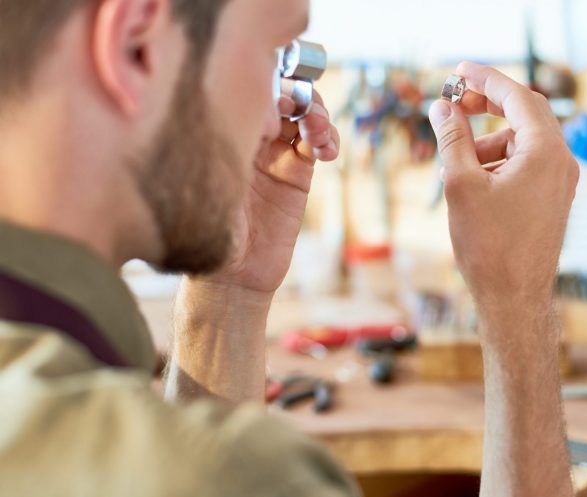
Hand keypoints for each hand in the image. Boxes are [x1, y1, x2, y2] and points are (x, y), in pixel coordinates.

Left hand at [203, 87, 339, 295]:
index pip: (248, 88)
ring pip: (303, 115)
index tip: (275, 96)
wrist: (231, 276)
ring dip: (317, 113)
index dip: (269, 83)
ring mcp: (274, 154)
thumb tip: (267, 108)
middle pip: (281, 95)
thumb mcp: (215, 178)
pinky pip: (318, 144)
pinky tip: (327, 150)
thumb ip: (237, 141)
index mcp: (220, 130)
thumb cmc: (209, 227)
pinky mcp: (298, 174)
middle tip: (297, 106)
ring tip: (317, 129)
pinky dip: (329, 139)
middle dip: (296, 93)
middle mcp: (248, 137)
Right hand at [429, 62, 578, 308]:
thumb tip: (443, 107)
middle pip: (524, 114)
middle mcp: (561, 162)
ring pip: (521, 142)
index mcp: (546, 152)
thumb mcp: (461, 184)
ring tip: (454, 164)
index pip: (517, 96)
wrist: (515, 299)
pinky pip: (525, 165)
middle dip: (487, 106)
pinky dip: (498, 164)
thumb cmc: (490, 246)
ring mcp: (560, 182)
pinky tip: (470, 183)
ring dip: (487, 142)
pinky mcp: (552, 199)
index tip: (459, 70)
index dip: (485, 79)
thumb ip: (452, 138)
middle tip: (454, 104)